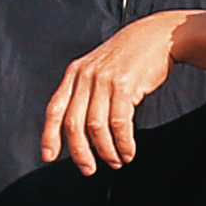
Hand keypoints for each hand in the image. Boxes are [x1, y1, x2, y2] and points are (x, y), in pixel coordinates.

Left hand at [38, 9, 192, 172]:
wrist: (156, 36)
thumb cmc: (128, 56)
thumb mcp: (97, 67)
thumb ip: (84, 92)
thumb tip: (80, 132)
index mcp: (74, 73)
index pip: (55, 109)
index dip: (49, 135)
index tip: (49, 156)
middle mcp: (85, 77)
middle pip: (74, 123)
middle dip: (80, 152)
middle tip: (89, 169)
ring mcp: (104, 80)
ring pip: (97, 127)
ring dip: (106, 151)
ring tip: (116, 161)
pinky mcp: (125, 86)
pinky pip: (119, 123)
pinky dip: (123, 143)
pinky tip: (128, 151)